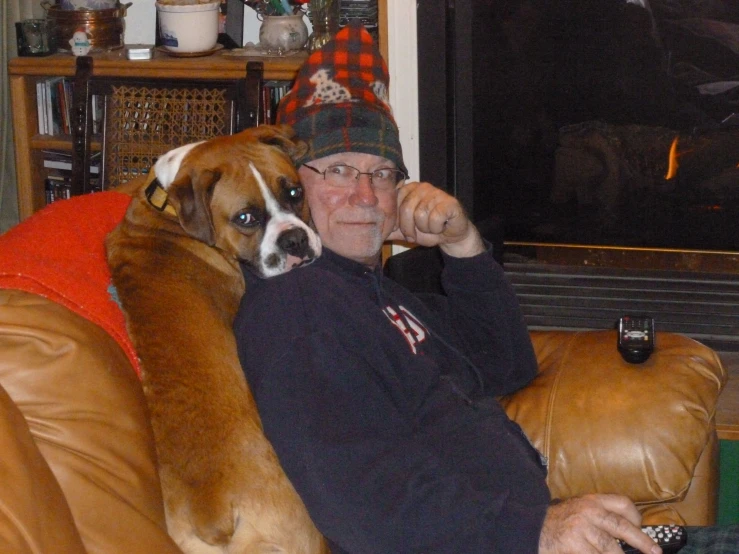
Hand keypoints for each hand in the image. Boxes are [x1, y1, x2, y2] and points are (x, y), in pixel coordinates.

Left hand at [386, 181, 484, 257]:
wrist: (450, 236)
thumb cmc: (426, 230)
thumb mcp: (402, 231)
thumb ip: (386, 229)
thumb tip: (367, 232)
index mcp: (407, 190)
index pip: (394, 204)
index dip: (398, 222)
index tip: (404, 229)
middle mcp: (421, 187)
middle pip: (406, 209)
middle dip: (410, 228)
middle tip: (417, 233)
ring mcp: (436, 192)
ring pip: (421, 215)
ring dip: (425, 229)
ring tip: (430, 227)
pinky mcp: (449, 202)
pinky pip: (435, 218)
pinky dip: (437, 228)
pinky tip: (441, 226)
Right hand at [539, 494, 660, 553]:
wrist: (529, 527)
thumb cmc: (557, 522)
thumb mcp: (577, 510)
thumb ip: (598, 516)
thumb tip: (625, 533)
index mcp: (591, 501)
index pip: (622, 503)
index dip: (636, 517)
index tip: (641, 527)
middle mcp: (588, 512)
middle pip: (623, 527)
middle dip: (643, 542)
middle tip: (655, 552)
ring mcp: (581, 530)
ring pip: (611, 549)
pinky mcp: (574, 546)